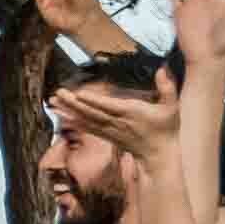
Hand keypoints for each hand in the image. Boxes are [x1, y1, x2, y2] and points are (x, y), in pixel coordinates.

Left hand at [50, 67, 180, 166]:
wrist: (158, 154)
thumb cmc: (166, 128)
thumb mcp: (172, 107)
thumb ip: (168, 87)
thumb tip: (162, 69)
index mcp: (131, 113)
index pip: (109, 106)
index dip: (93, 101)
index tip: (78, 94)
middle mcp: (117, 122)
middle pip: (92, 112)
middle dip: (73, 103)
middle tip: (57, 94)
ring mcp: (110, 130)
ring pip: (86, 119)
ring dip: (69, 111)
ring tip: (52, 103)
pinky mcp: (106, 135)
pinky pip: (87, 128)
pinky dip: (74, 122)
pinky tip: (61, 116)